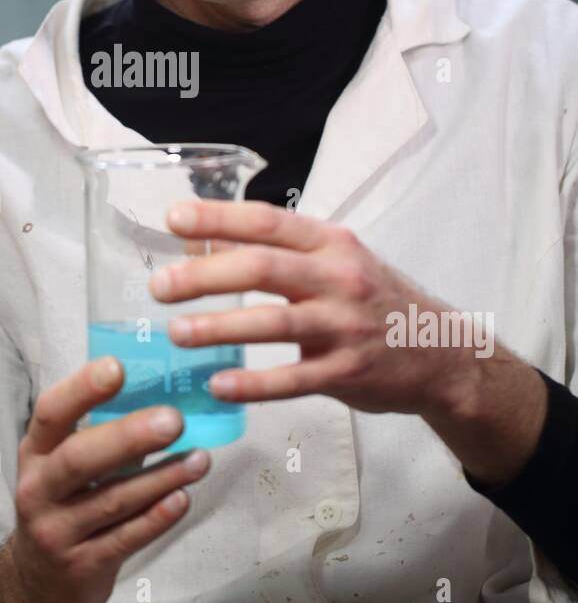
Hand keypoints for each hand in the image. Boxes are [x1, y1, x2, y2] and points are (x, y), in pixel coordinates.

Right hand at [0, 358, 211, 602]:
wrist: (34, 587)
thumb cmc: (62, 506)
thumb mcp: (63, 468)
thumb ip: (103, 436)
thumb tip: (164, 395)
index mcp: (34, 453)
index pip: (51, 413)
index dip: (82, 389)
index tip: (118, 367)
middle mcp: (39, 489)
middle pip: (80, 458)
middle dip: (130, 436)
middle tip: (175, 420)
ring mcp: (57, 531)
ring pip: (113, 500)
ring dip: (161, 477)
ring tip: (199, 459)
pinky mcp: (82, 566)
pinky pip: (125, 539)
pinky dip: (156, 518)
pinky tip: (182, 498)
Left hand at [147, 198, 489, 420]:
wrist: (442, 353)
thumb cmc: (374, 301)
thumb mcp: (335, 262)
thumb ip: (278, 253)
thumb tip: (200, 246)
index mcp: (331, 243)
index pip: (267, 222)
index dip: (218, 218)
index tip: (173, 218)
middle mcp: (339, 278)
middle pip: (263, 268)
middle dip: (205, 276)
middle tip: (160, 287)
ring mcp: (345, 326)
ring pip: (274, 322)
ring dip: (220, 327)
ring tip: (177, 333)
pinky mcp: (349, 372)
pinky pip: (294, 378)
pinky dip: (253, 383)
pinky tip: (218, 384)